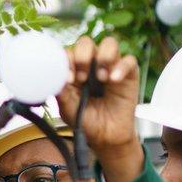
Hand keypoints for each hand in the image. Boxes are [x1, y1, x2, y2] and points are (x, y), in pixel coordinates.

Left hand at [57, 36, 143, 181]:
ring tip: (100, 78)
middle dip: (83, 55)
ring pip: (109, 43)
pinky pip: (129, 61)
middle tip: (82, 78)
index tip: (68, 79)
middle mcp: (91, 64)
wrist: (106, 138)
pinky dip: (121, 67)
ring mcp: (110, 67)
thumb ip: (62, 94)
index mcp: (74, 69)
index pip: (68, 53)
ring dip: (103, 56)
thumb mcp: (69, 109)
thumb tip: (53, 78)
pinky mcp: (129, 74)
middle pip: (86, 42)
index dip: (67, 60)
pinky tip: (114, 80)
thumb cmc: (86, 121)